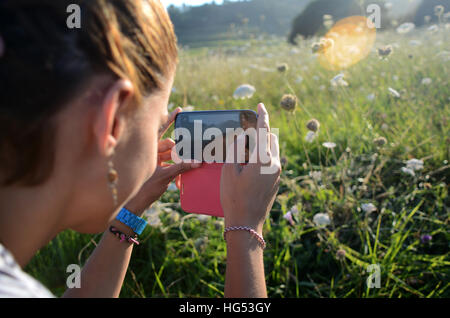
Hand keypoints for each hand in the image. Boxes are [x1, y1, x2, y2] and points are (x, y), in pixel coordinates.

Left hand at [125, 107, 200, 215]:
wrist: (133, 205)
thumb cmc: (142, 189)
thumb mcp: (164, 176)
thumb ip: (181, 167)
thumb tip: (197, 162)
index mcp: (147, 148)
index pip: (160, 129)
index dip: (170, 120)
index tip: (179, 111)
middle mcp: (150, 151)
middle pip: (170, 145)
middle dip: (178, 151)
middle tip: (188, 157)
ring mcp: (153, 160)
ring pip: (171, 156)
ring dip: (178, 163)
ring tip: (183, 173)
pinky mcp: (156, 169)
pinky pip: (169, 166)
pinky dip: (174, 172)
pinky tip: (178, 183)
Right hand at [220, 103, 280, 232]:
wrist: (246, 223)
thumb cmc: (234, 197)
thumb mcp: (229, 170)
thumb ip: (236, 149)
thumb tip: (242, 137)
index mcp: (263, 159)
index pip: (263, 131)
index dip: (262, 116)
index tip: (260, 105)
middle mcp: (275, 164)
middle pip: (271, 138)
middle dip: (261, 130)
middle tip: (248, 130)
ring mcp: (278, 173)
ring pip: (274, 149)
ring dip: (263, 143)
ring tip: (248, 147)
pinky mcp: (277, 181)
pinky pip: (273, 161)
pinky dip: (264, 155)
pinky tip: (250, 162)